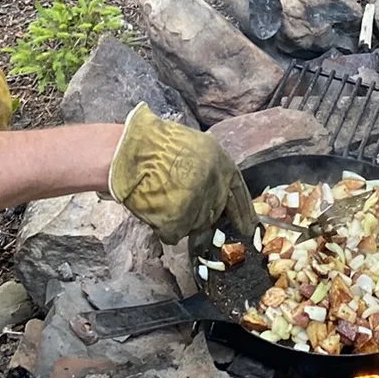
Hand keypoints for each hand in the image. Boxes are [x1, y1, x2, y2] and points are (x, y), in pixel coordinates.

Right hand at [108, 103, 254, 244]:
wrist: (129, 151)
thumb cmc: (155, 144)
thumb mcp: (193, 146)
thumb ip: (207, 167)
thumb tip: (214, 187)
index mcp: (221, 163)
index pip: (238, 192)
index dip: (243, 210)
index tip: (249, 226)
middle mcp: (215, 185)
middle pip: (216, 211)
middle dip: (207, 217)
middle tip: (195, 218)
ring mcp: (198, 205)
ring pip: (196, 225)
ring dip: (185, 222)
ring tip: (164, 206)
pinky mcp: (179, 222)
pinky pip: (174, 233)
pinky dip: (165, 229)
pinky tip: (155, 215)